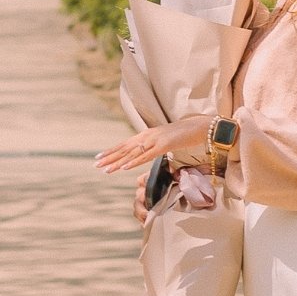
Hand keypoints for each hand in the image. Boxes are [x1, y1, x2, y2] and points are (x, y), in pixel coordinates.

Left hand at [95, 114, 213, 176]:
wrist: (200, 127)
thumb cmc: (185, 135)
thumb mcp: (166, 142)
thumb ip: (156, 147)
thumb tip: (149, 155)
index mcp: (147, 135)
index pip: (125, 144)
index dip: (112, 151)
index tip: (99, 157)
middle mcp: (147, 135)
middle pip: (124, 148)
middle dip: (109, 157)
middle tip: (96, 164)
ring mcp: (154, 140)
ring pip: (131, 153)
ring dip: (117, 162)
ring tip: (104, 169)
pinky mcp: (163, 145)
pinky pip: (145, 156)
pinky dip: (133, 162)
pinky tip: (123, 167)